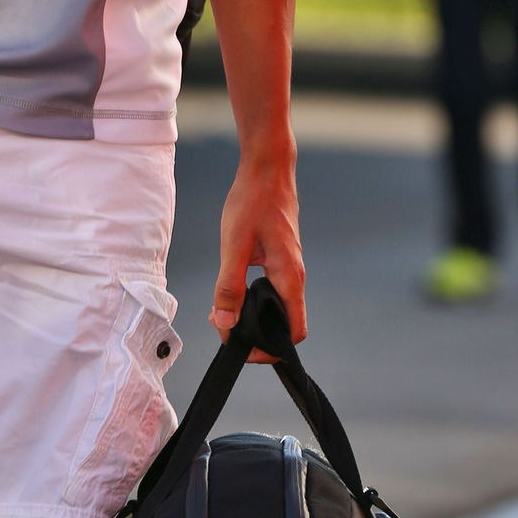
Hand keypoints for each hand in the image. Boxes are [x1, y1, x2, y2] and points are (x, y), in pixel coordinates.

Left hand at [210, 149, 305, 361]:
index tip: (243, 346)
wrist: (267, 168)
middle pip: (284, 324)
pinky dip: (252, 298)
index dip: (272, 349)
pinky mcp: (281, 259)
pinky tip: (232, 290)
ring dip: (252, 315)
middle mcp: (294, 276)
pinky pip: (271, 290)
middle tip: (224, 325)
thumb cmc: (253, 200)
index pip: (295, 332)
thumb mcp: (234, 244)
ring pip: (276, 306)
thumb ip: (229, 285)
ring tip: (223, 311)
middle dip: (255, 333)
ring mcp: (289, 267)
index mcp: (289, 276)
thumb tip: (226, 322)